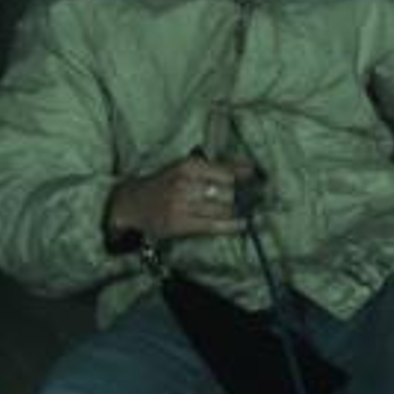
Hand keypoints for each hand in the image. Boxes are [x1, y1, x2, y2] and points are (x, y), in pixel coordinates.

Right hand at [109, 155, 255, 241]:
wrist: (132, 204)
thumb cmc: (164, 183)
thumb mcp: (185, 168)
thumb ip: (216, 168)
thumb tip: (250, 169)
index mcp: (188, 166)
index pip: (227, 172)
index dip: (247, 178)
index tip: (261, 180)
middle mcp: (185, 184)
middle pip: (228, 192)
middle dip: (246, 196)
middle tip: (260, 198)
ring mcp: (182, 206)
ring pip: (223, 209)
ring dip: (241, 211)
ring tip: (251, 210)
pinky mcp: (180, 225)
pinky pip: (213, 226)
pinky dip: (231, 226)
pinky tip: (243, 225)